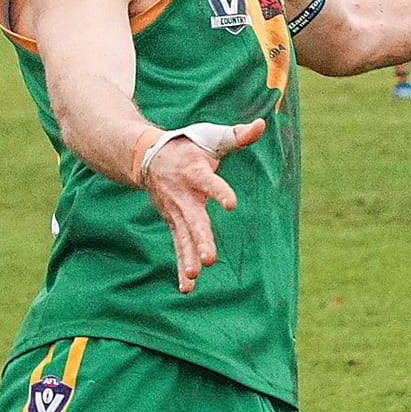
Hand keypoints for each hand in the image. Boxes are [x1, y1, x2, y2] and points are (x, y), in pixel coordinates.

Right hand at [140, 119, 266, 292]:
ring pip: (184, 238)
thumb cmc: (187, 146)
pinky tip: (188, 288)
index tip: (231, 203)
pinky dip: (181, 266)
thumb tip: (263, 124)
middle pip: (194, 220)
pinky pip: (178, 247)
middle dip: (201, 239)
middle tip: (209, 258)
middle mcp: (184, 196)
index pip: (209, 183)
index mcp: (195, 173)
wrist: (147, 157)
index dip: (219, 192)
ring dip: (188, 258)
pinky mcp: (174, 223)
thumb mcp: (211, 136)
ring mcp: (177, 212)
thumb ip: (237, 135)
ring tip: (195, 276)